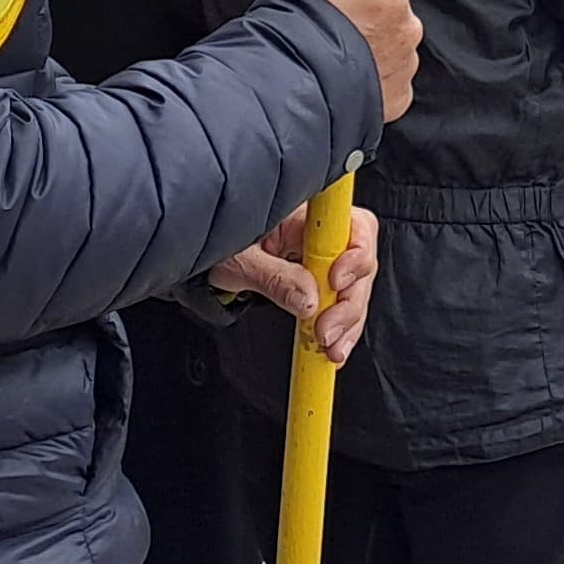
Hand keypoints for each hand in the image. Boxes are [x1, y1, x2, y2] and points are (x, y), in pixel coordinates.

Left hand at [211, 203, 379, 363]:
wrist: (203, 262)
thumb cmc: (217, 247)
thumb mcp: (238, 261)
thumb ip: (274, 278)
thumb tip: (309, 301)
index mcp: (305, 215)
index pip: (353, 224)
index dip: (355, 253)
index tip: (336, 282)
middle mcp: (321, 233)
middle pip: (360, 262)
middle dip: (350, 302)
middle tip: (327, 331)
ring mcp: (324, 258)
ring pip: (356, 287)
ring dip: (349, 321)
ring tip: (331, 348)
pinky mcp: (320, 282)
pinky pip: (342, 303)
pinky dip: (342, 328)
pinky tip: (333, 348)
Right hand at [276, 0, 419, 118]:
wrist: (288, 95)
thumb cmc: (292, 33)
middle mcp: (406, 27)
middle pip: (392, 2)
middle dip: (366, 7)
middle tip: (333, 17)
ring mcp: (404, 64)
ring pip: (391, 40)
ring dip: (369, 41)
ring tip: (332, 50)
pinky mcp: (398, 96)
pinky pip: (388, 74)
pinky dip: (370, 74)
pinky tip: (342, 74)